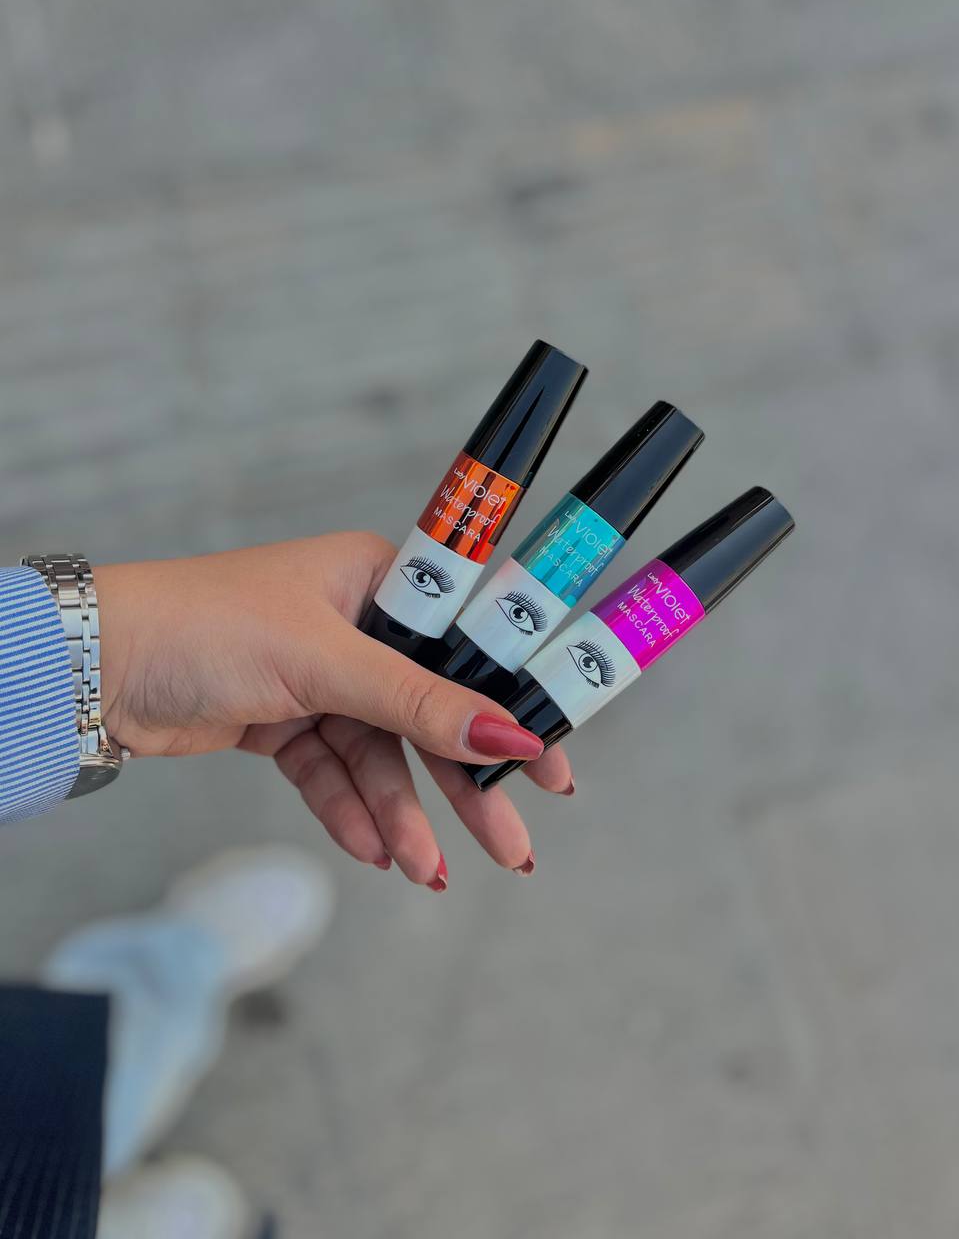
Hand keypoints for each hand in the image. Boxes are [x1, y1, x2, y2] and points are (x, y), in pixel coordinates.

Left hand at [96, 535, 573, 888]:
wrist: (98, 670)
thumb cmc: (206, 626)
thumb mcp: (324, 662)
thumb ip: (418, 702)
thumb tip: (508, 734)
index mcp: (377, 581)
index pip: (469, 643)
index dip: (513, 703)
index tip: (551, 760)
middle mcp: (357, 626)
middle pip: (431, 713)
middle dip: (464, 784)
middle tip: (511, 846)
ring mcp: (321, 678)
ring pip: (382, 757)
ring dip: (402, 815)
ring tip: (424, 872)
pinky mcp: (287, 722)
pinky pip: (334, 775)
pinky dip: (350, 812)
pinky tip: (370, 851)